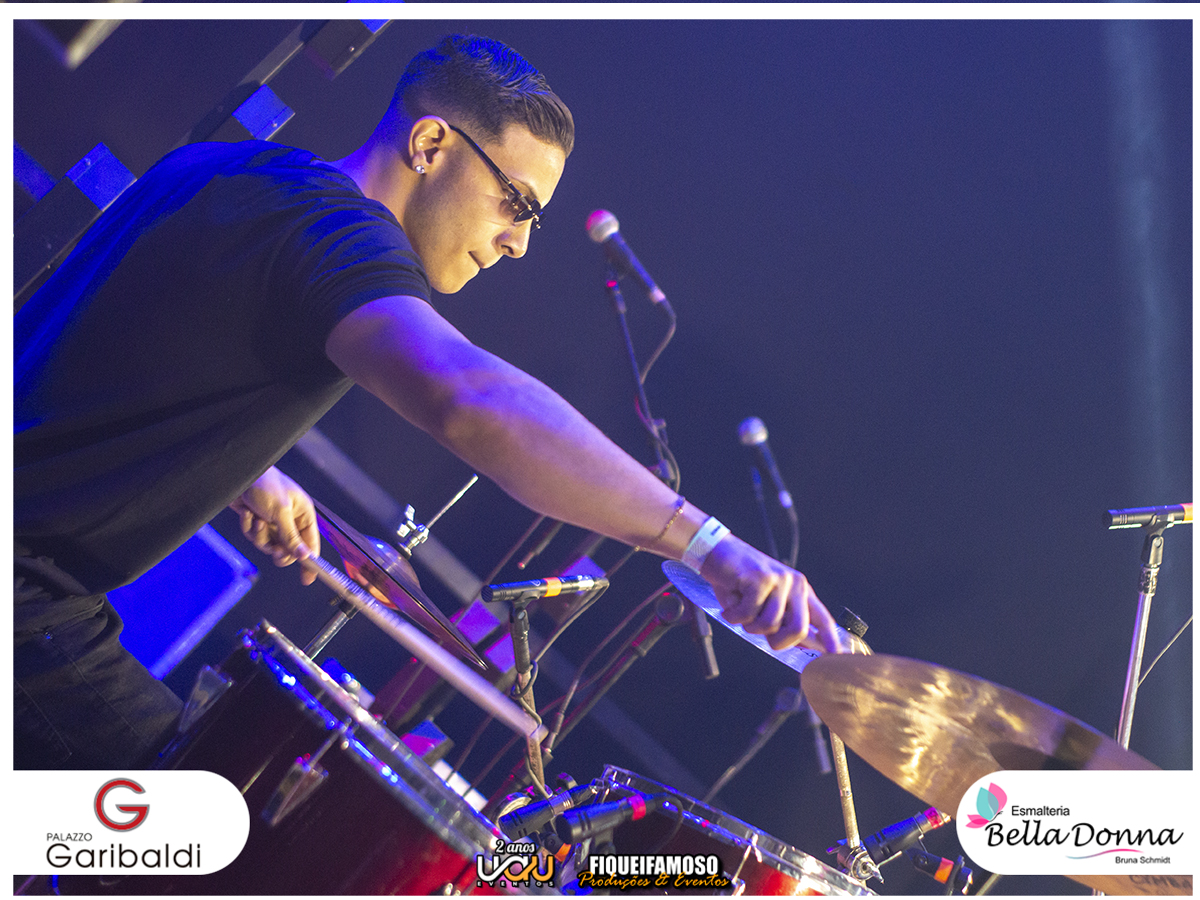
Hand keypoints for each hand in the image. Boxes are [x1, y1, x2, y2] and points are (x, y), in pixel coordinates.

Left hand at [229, 467, 319, 584]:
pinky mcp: (257, 521)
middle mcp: (289, 520)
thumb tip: (305, 557)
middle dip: (278, 550)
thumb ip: (292, 537)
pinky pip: (254, 537)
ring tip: (256, 520)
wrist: (237, 473)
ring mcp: (272, 522)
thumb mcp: (281, 512)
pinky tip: (246, 512)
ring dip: (259, 536)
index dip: (310, 561)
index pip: (311, 543)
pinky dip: (248, 527)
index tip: (308, 579)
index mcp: (303, 514)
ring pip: (268, 545)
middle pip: (289, 549)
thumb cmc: (266, 485)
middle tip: (274, 550)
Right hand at [699, 534, 844, 653]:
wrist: (716, 550)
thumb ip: (783, 621)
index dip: (830, 640)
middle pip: (798, 629)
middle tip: (759, 633)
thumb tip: (802, 645)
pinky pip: (748, 614)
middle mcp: (794, 583)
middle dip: (777, 641)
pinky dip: (734, 615)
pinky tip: (729, 603)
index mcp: (800, 589)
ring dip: (748, 625)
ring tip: (739, 610)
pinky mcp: (760, 579)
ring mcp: (779, 580)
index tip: (837, 657)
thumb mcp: (764, 601)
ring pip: (769, 625)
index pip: (822, 618)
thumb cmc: (738, 579)